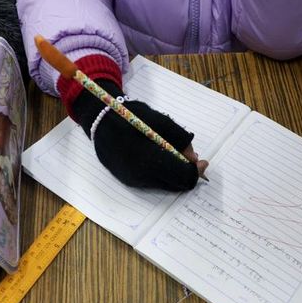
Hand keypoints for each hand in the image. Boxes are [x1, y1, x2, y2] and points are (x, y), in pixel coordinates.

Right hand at [71, 79, 208, 190]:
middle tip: (192, 158)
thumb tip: (193, 156)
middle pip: (176, 185)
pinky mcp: (129, 181)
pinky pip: (155, 183)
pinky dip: (165, 174)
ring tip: (175, 155)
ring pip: (166, 186)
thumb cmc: (128, 116)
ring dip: (176, 174)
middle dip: (188, 173)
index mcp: (148, 158)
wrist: (98, 121)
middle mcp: (141, 175)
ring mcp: (134, 181)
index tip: (203, 160)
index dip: (196, 170)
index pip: (182, 174)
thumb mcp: (158, 120)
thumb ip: (179, 137)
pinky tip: (162, 159)